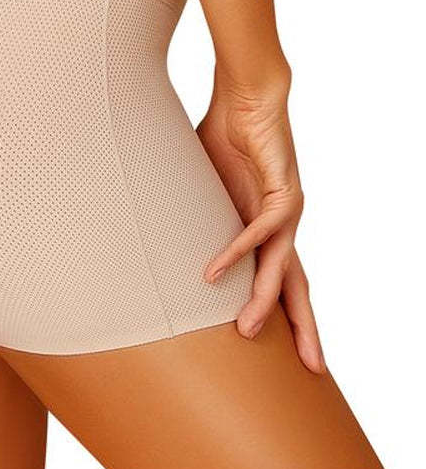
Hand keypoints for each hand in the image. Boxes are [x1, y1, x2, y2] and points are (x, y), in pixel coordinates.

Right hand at [197, 73, 324, 372]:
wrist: (249, 97)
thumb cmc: (225, 139)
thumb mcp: (204, 192)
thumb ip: (193, 219)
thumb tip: (156, 239)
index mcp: (267, 231)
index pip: (282, 284)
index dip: (285, 319)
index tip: (290, 356)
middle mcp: (283, 227)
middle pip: (297, 288)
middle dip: (304, 329)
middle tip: (312, 371)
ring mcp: (287, 212)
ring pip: (281, 267)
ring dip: (263, 300)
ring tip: (245, 330)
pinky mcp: (284, 191)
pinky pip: (259, 229)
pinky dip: (237, 251)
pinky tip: (215, 272)